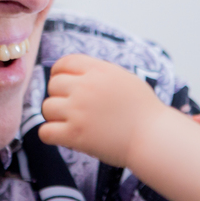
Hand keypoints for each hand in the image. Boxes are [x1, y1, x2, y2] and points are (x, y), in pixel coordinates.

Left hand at [39, 54, 172, 167]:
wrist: (154, 137)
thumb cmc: (144, 111)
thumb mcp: (124, 79)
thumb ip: (99, 73)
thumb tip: (74, 74)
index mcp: (99, 70)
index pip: (64, 62)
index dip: (59, 73)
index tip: (63, 84)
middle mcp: (85, 87)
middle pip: (53, 85)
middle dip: (60, 96)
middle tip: (73, 108)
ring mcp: (78, 111)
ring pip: (47, 108)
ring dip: (55, 116)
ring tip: (71, 123)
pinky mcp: (75, 135)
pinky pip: (45, 132)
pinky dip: (51, 135)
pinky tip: (63, 136)